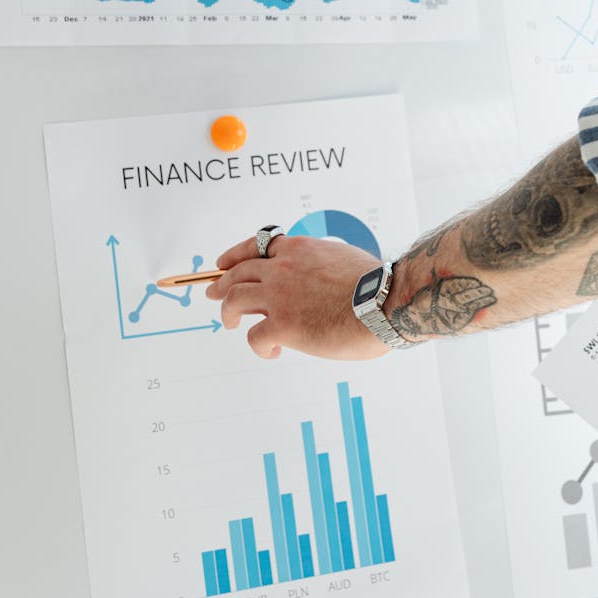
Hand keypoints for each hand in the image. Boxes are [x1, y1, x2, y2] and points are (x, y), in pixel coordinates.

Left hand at [206, 234, 387, 360]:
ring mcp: (279, 296)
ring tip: (230, 323)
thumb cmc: (376, 284)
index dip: (234, 256)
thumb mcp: (342, 257)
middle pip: (237, 273)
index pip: (256, 246)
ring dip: (228, 312)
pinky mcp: (282, 325)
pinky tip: (272, 351)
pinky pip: (255, 337)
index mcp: (299, 250)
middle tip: (213, 293)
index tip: (223, 264)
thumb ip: (320, 264)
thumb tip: (317, 277)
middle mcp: (283, 269)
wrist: (384, 302)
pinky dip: (259, 346)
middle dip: (220, 284)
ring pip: (233, 300)